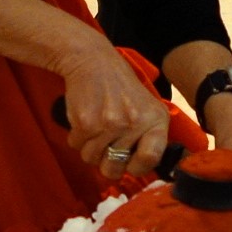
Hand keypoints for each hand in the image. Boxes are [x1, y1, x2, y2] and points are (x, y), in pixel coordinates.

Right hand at [57, 39, 173, 181]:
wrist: (95, 62)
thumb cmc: (121, 89)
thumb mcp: (147, 108)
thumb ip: (149, 138)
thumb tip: (142, 169)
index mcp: (156, 121)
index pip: (150, 160)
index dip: (136, 166)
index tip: (129, 160)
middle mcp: (135, 124)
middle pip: (114, 168)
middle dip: (106, 161)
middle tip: (106, 143)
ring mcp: (110, 124)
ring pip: (91, 159)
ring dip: (89, 147)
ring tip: (95, 126)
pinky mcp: (86, 122)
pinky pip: (76, 146)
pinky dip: (76, 136)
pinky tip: (85, 118)